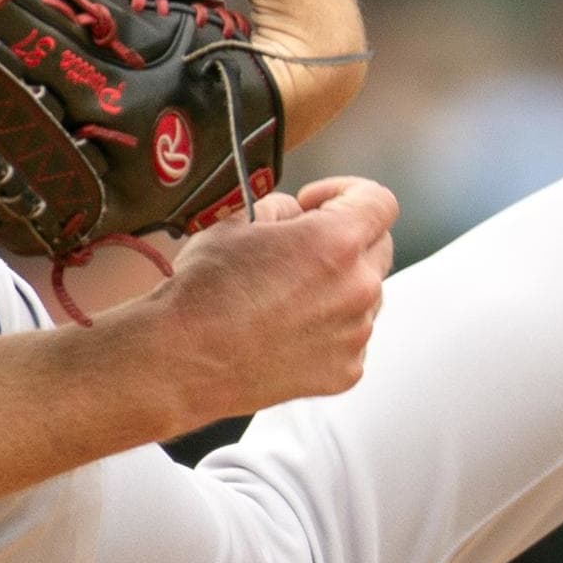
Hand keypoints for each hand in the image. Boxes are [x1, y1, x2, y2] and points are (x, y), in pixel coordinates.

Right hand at [127, 176, 395, 424]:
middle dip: (347, 238)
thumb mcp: (236, 223)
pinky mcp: (345, 371)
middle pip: (379, 246)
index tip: (318, 203)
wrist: (183, 360)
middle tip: (303, 246)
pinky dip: (330, 328)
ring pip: (367, 295)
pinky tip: (289, 329)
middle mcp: (358, 289)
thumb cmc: (204, 291)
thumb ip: (282, 210)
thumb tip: (297, 216)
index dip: (348, 192)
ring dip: (340, 285)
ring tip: (289, 295)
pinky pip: (352, 337)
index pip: (379, 201)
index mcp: (336, 242)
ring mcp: (355, 335)